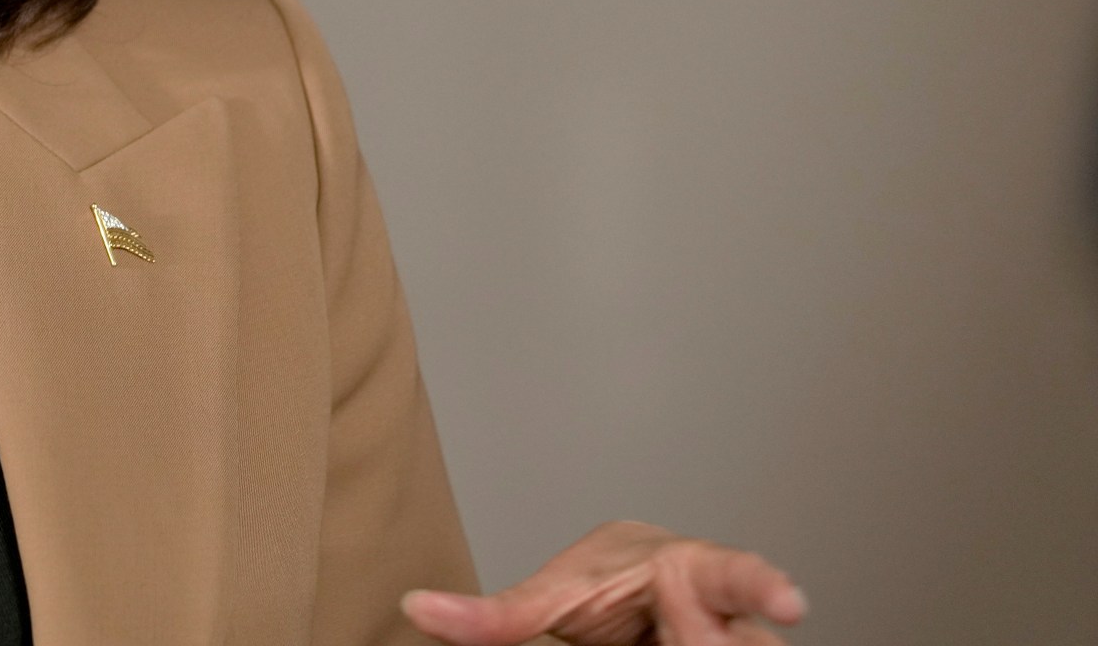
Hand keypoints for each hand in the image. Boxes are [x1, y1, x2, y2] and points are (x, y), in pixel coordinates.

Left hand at [402, 520, 805, 645]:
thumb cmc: (607, 587)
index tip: (789, 605)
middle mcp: (723, 604)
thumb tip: (417, 608)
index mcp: (686, 567)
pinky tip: (658, 640)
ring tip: (658, 637)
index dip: (763, 586)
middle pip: (745, 640)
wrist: (634, 606)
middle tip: (700, 640)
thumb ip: (496, 615)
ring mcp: (733, 638)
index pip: (733, 573)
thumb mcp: (552, 600)